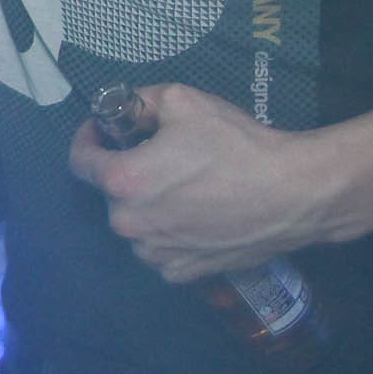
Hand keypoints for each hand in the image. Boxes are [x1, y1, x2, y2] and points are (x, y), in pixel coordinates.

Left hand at [68, 82, 332, 281]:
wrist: (293, 193)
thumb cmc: (235, 144)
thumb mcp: (181, 99)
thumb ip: (141, 100)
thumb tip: (126, 108)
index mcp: (123, 182)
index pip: (79, 161)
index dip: (88, 139)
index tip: (102, 130)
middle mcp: (130, 224)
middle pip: (111, 193)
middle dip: (125, 171)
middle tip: (156, 156)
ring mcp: (156, 254)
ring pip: (135, 224)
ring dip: (146, 206)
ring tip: (180, 187)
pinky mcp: (183, 274)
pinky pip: (160, 249)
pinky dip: (169, 233)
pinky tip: (195, 215)